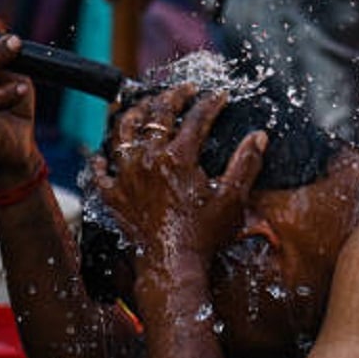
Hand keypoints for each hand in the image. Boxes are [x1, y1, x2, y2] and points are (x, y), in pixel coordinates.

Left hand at [90, 86, 266, 263]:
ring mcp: (126, 176)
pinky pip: (100, 171)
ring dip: (133, 114)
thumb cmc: (204, 235)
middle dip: (173, 96)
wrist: (172, 265)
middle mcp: (148, 159)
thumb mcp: (233, 199)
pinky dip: (102, 159)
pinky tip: (106, 154)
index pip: (196, 118)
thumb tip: (258, 136)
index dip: (210, 103)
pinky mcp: (112, 196)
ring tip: (142, 107)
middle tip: (183, 91)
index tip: (219, 96)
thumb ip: (246, 163)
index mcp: (179, 157)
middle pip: (156, 114)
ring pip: (123, 132)